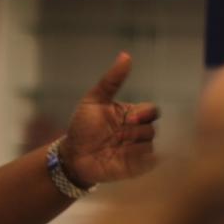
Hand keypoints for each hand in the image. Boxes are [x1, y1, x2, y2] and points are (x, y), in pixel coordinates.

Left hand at [60, 52, 159, 186]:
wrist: (71, 155)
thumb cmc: (82, 127)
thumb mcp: (93, 100)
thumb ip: (111, 80)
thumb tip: (126, 55)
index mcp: (132, 115)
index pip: (152, 111)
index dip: (145, 114)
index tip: (130, 117)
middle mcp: (138, 132)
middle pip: (152, 128)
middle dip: (136, 131)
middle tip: (119, 134)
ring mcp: (138, 150)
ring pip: (151, 145)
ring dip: (135, 145)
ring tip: (115, 147)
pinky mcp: (136, 167)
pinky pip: (150, 162)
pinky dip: (142, 159)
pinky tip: (124, 156)